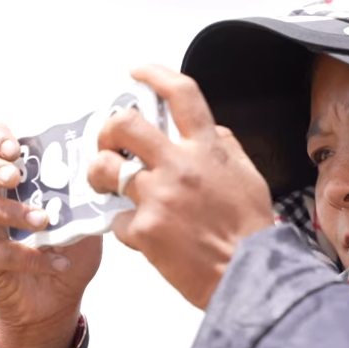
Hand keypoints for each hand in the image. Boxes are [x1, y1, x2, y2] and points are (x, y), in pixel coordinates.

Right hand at [0, 122, 102, 347]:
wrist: (58, 299)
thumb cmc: (68, 248)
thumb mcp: (84, 216)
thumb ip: (83, 193)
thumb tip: (97, 169)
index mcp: (9, 174)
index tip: (16, 149)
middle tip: (14, 177)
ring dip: (11, 211)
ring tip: (43, 221)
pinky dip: (28, 256)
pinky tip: (57, 262)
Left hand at [86, 65, 274, 308]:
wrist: (247, 275)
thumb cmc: (249, 231)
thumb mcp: (248, 176)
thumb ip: (223, 147)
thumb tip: (208, 130)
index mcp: (207, 149)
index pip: (180, 95)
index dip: (154, 75)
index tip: (137, 73)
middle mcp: (180, 166)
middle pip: (124, 124)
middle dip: (107, 129)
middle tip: (107, 142)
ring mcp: (159, 197)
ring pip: (105, 169)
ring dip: (99, 174)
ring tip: (105, 184)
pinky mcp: (144, 229)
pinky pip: (118, 219)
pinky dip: (126, 226)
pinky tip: (142, 234)